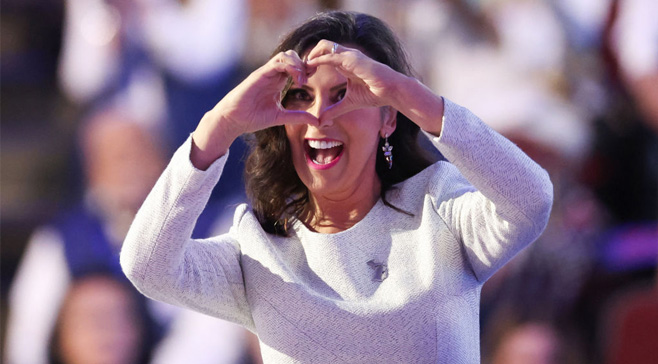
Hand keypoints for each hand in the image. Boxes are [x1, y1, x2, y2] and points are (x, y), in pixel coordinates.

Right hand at [191, 50, 318, 168]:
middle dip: (304, 63)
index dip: (306, 68)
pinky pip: (277, 63)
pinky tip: (297, 80)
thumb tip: (317, 121)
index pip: (295, 65)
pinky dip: (290, 67)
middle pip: (291, 55)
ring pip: (285, 55)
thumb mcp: (281, 117)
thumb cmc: (252, 118)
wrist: (233, 120)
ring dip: (298, 64)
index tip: (314, 78)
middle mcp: (272, 74)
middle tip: (309, 78)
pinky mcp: (259, 75)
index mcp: (277, 82)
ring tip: (302, 80)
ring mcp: (265, 73)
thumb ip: (298, 116)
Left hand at [305, 40, 404, 122]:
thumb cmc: (375, 94)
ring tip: (302, 68)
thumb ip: (334, 110)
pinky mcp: (352, 59)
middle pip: (321, 46)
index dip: (311, 63)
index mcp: (345, 63)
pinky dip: (318, 59)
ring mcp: (349, 55)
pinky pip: (331, 55)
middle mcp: (346, 56)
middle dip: (308, 55)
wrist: (391, 90)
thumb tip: (321, 121)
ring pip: (324, 45)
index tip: (302, 75)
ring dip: (311, 55)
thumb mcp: (349, 103)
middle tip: (300, 70)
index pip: (323, 55)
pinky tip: (309, 67)